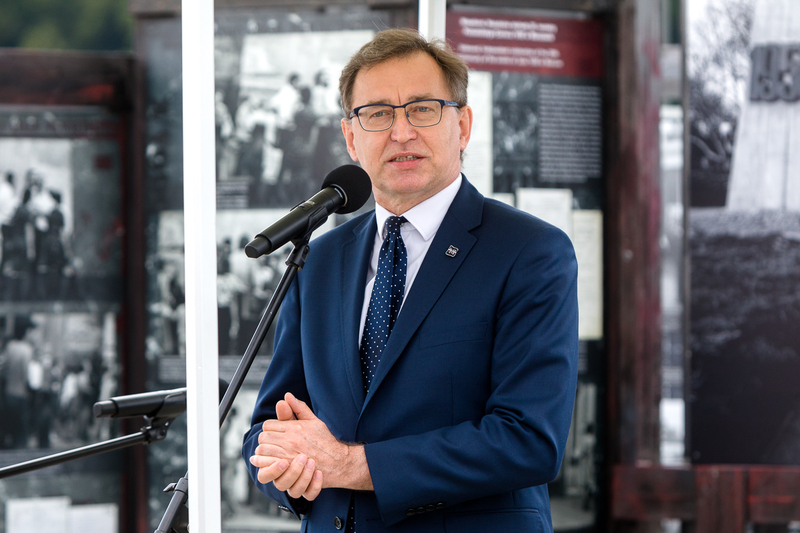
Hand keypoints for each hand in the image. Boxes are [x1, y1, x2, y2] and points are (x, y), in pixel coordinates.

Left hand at [251, 393, 372, 490]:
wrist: (338, 462)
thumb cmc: (326, 441)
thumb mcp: (314, 421)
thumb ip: (299, 408)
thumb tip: (287, 395)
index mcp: (295, 428)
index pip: (268, 425)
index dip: (270, 429)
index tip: (275, 434)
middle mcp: (290, 440)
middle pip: (263, 438)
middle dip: (266, 440)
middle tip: (272, 444)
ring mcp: (289, 455)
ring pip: (263, 451)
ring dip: (264, 452)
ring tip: (271, 454)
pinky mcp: (288, 470)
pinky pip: (268, 465)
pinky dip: (266, 464)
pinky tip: (271, 464)